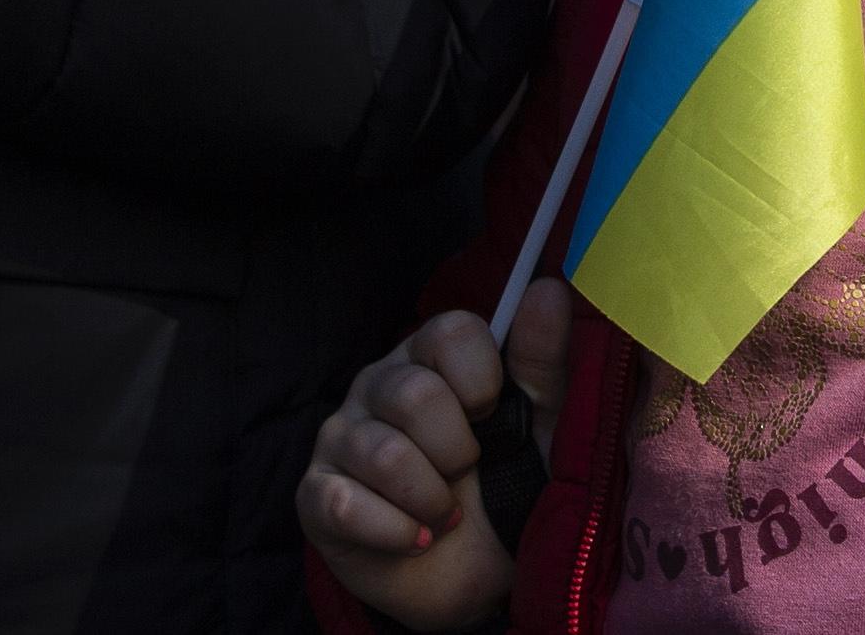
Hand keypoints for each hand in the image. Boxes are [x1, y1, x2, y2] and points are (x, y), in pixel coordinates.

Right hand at [297, 283, 575, 629]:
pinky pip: (346, 505)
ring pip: (385, 456)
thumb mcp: (541, 426)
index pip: (450, 331)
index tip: (493, 415)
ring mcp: (341, 438)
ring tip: (444, 515)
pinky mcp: (316, 496)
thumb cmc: (509, 485)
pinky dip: (396, 533)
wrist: (481, 575)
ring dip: (432, 500)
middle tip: (467, 473)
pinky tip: (414, 540)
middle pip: (415, 396)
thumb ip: (542, 360)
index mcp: (430, 357)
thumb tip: (548, 288)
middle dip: (459, 451)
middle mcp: (377, 385)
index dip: (484, 379)